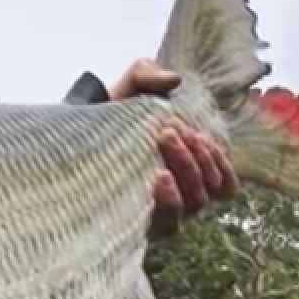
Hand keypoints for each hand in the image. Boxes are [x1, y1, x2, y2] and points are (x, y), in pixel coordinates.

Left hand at [111, 58, 238, 235]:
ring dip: (186, 169)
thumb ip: (149, 75)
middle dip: (195, 156)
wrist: (74, 134)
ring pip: (196, 202)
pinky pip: (171, 222)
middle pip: (209, 188)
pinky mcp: (141, 224)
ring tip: (162, 142)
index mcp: (190, 169)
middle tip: (168, 132)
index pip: (225, 181)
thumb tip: (173, 80)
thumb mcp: (129, 87)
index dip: (219, 161)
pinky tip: (157, 177)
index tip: (196, 134)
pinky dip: (171, 200)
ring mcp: (163, 211)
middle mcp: (181, 195)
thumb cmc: (110, 115)